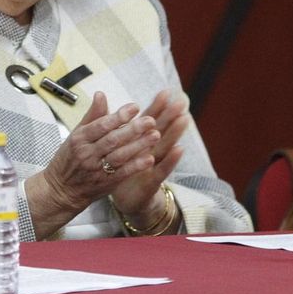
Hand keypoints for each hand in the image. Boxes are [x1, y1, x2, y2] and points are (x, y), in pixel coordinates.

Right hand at [24, 92, 158, 238]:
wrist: (62, 189)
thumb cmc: (69, 159)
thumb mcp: (75, 134)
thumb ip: (92, 115)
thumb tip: (101, 94)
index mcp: (80, 138)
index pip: (101, 125)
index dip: (119, 116)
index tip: (135, 107)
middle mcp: (88, 153)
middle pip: (112, 140)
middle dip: (133, 129)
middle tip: (150, 120)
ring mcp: (97, 169)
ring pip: (120, 156)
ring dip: (139, 146)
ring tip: (155, 135)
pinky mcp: (106, 183)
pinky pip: (122, 174)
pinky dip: (136, 166)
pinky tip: (149, 158)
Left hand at [109, 89, 189, 228]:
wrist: (126, 200)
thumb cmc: (121, 171)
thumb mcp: (115, 149)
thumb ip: (114, 127)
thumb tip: (107, 101)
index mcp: (138, 142)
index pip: (148, 121)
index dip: (157, 108)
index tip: (166, 92)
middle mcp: (149, 151)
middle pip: (161, 131)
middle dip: (171, 116)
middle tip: (182, 101)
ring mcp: (152, 166)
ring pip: (165, 147)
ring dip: (175, 134)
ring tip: (184, 118)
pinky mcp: (152, 182)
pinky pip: (162, 170)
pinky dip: (171, 160)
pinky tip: (180, 149)